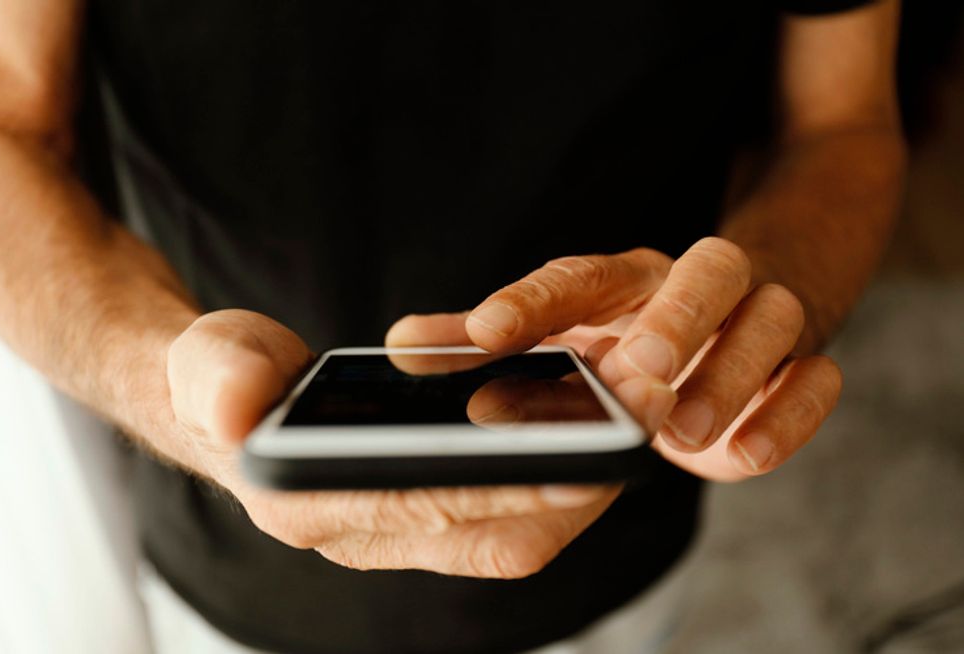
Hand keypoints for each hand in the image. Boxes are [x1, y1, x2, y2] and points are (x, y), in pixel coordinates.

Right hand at [164, 310, 638, 577]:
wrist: (226, 400)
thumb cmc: (221, 379)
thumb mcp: (211, 363)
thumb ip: (220, 381)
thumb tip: (237, 409)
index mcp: (315, 503)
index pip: (429, 506)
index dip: (507, 487)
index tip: (582, 458)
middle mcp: (364, 535)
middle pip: (493, 539)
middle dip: (572, 493)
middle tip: (639, 433)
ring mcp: (399, 532)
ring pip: (511, 537)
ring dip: (576, 493)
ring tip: (632, 430)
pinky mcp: (423, 516)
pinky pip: (503, 518)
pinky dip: (552, 486)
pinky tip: (586, 436)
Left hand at [387, 237, 841, 481]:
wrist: (736, 311)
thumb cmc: (629, 329)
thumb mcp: (559, 329)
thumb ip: (482, 340)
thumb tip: (401, 345)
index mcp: (626, 278)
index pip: (579, 277)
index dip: (533, 302)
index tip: (485, 333)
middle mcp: (696, 288)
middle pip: (707, 270)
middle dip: (677, 313)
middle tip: (638, 366)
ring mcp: (758, 322)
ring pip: (771, 321)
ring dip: (731, 373)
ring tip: (681, 429)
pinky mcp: (801, 370)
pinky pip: (818, 380)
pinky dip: (790, 413)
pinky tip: (744, 453)